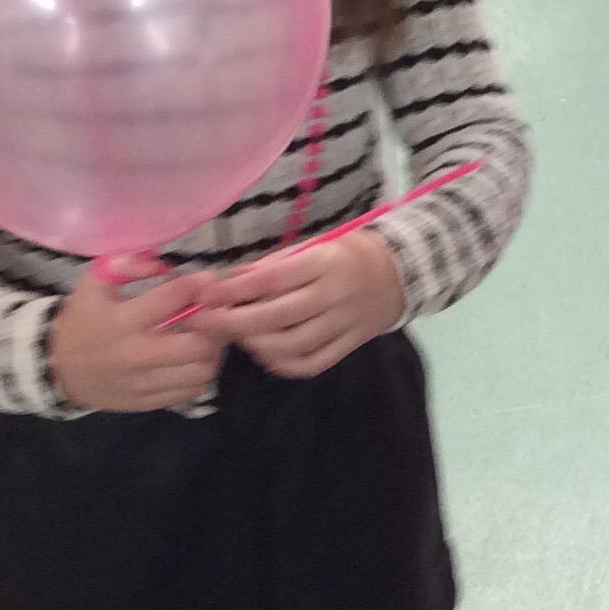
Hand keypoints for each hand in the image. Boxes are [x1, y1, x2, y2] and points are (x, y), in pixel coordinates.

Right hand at [47, 256, 223, 411]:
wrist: (57, 368)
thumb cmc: (83, 319)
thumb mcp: (94, 283)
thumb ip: (125, 264)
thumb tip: (161, 263)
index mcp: (122, 321)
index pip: (175, 297)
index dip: (198, 284)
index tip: (207, 280)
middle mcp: (136, 354)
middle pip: (198, 343)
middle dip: (213, 324)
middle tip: (214, 314)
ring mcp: (143, 383)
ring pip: (201, 371)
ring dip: (212, 351)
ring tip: (206, 337)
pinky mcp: (147, 402)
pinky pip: (191, 391)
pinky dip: (199, 374)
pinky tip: (192, 359)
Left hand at [191, 231, 405, 379]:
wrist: (401, 272)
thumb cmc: (349, 252)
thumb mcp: (315, 244)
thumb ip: (273, 263)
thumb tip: (229, 279)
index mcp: (324, 262)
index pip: (272, 280)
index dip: (235, 290)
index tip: (207, 296)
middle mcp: (334, 294)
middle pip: (276, 317)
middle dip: (234, 323)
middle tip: (207, 324)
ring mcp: (344, 323)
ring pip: (292, 345)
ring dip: (256, 345)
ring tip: (239, 337)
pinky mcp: (350, 344)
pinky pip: (313, 363)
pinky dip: (284, 365)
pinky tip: (266, 356)